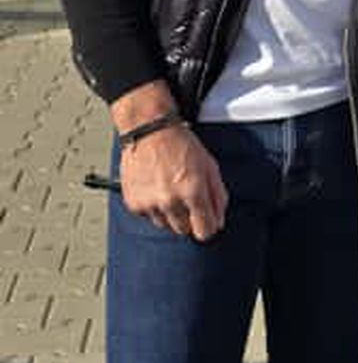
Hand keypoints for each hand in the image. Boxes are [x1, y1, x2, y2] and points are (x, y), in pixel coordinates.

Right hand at [118, 123, 227, 240]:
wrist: (149, 130)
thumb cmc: (181, 145)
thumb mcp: (209, 166)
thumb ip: (218, 196)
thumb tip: (218, 222)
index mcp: (193, 191)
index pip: (204, 232)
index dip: (208, 226)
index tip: (206, 220)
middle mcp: (170, 201)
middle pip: (184, 231)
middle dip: (189, 218)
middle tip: (186, 197)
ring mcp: (150, 203)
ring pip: (165, 225)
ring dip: (170, 214)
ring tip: (169, 189)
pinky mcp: (134, 204)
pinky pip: (148, 217)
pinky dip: (153, 207)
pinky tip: (155, 187)